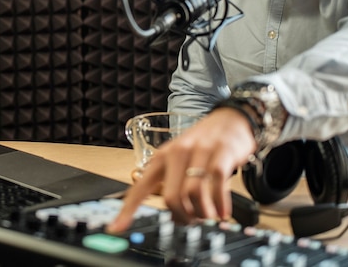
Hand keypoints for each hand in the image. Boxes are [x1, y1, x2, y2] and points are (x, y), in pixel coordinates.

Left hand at [106, 108, 257, 232]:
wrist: (230, 119)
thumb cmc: (203, 144)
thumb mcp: (180, 158)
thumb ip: (174, 184)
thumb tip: (174, 217)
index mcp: (162, 156)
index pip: (140, 187)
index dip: (128, 210)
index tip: (116, 228)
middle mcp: (178, 152)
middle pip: (171, 197)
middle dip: (183, 217)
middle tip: (193, 220)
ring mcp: (200, 152)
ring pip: (193, 194)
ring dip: (202, 213)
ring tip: (208, 215)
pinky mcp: (222, 153)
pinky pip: (217, 184)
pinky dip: (220, 204)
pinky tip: (222, 211)